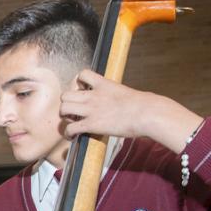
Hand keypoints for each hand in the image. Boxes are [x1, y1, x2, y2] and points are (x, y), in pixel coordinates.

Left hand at [60, 69, 202, 153]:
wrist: (146, 113)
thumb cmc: (142, 105)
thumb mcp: (125, 93)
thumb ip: (115, 95)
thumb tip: (119, 102)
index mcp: (103, 84)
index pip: (82, 74)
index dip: (77, 83)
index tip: (81, 91)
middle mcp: (93, 95)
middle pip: (66, 95)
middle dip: (67, 103)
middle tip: (74, 111)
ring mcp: (91, 110)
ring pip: (64, 109)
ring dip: (65, 117)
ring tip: (72, 122)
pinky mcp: (92, 124)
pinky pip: (70, 128)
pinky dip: (68, 133)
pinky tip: (72, 136)